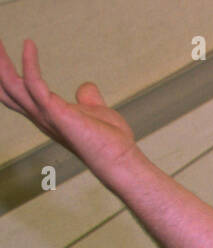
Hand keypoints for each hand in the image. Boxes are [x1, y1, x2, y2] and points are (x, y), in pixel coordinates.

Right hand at [0, 39, 137, 171]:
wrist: (121, 159)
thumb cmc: (110, 140)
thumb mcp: (96, 111)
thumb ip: (88, 98)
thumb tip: (86, 87)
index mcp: (45, 114)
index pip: (15, 94)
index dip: (4, 75)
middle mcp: (39, 115)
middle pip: (6, 89)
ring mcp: (45, 115)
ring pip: (11, 85)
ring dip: (1, 62)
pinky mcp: (55, 112)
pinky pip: (34, 83)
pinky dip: (30, 63)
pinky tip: (29, 44)